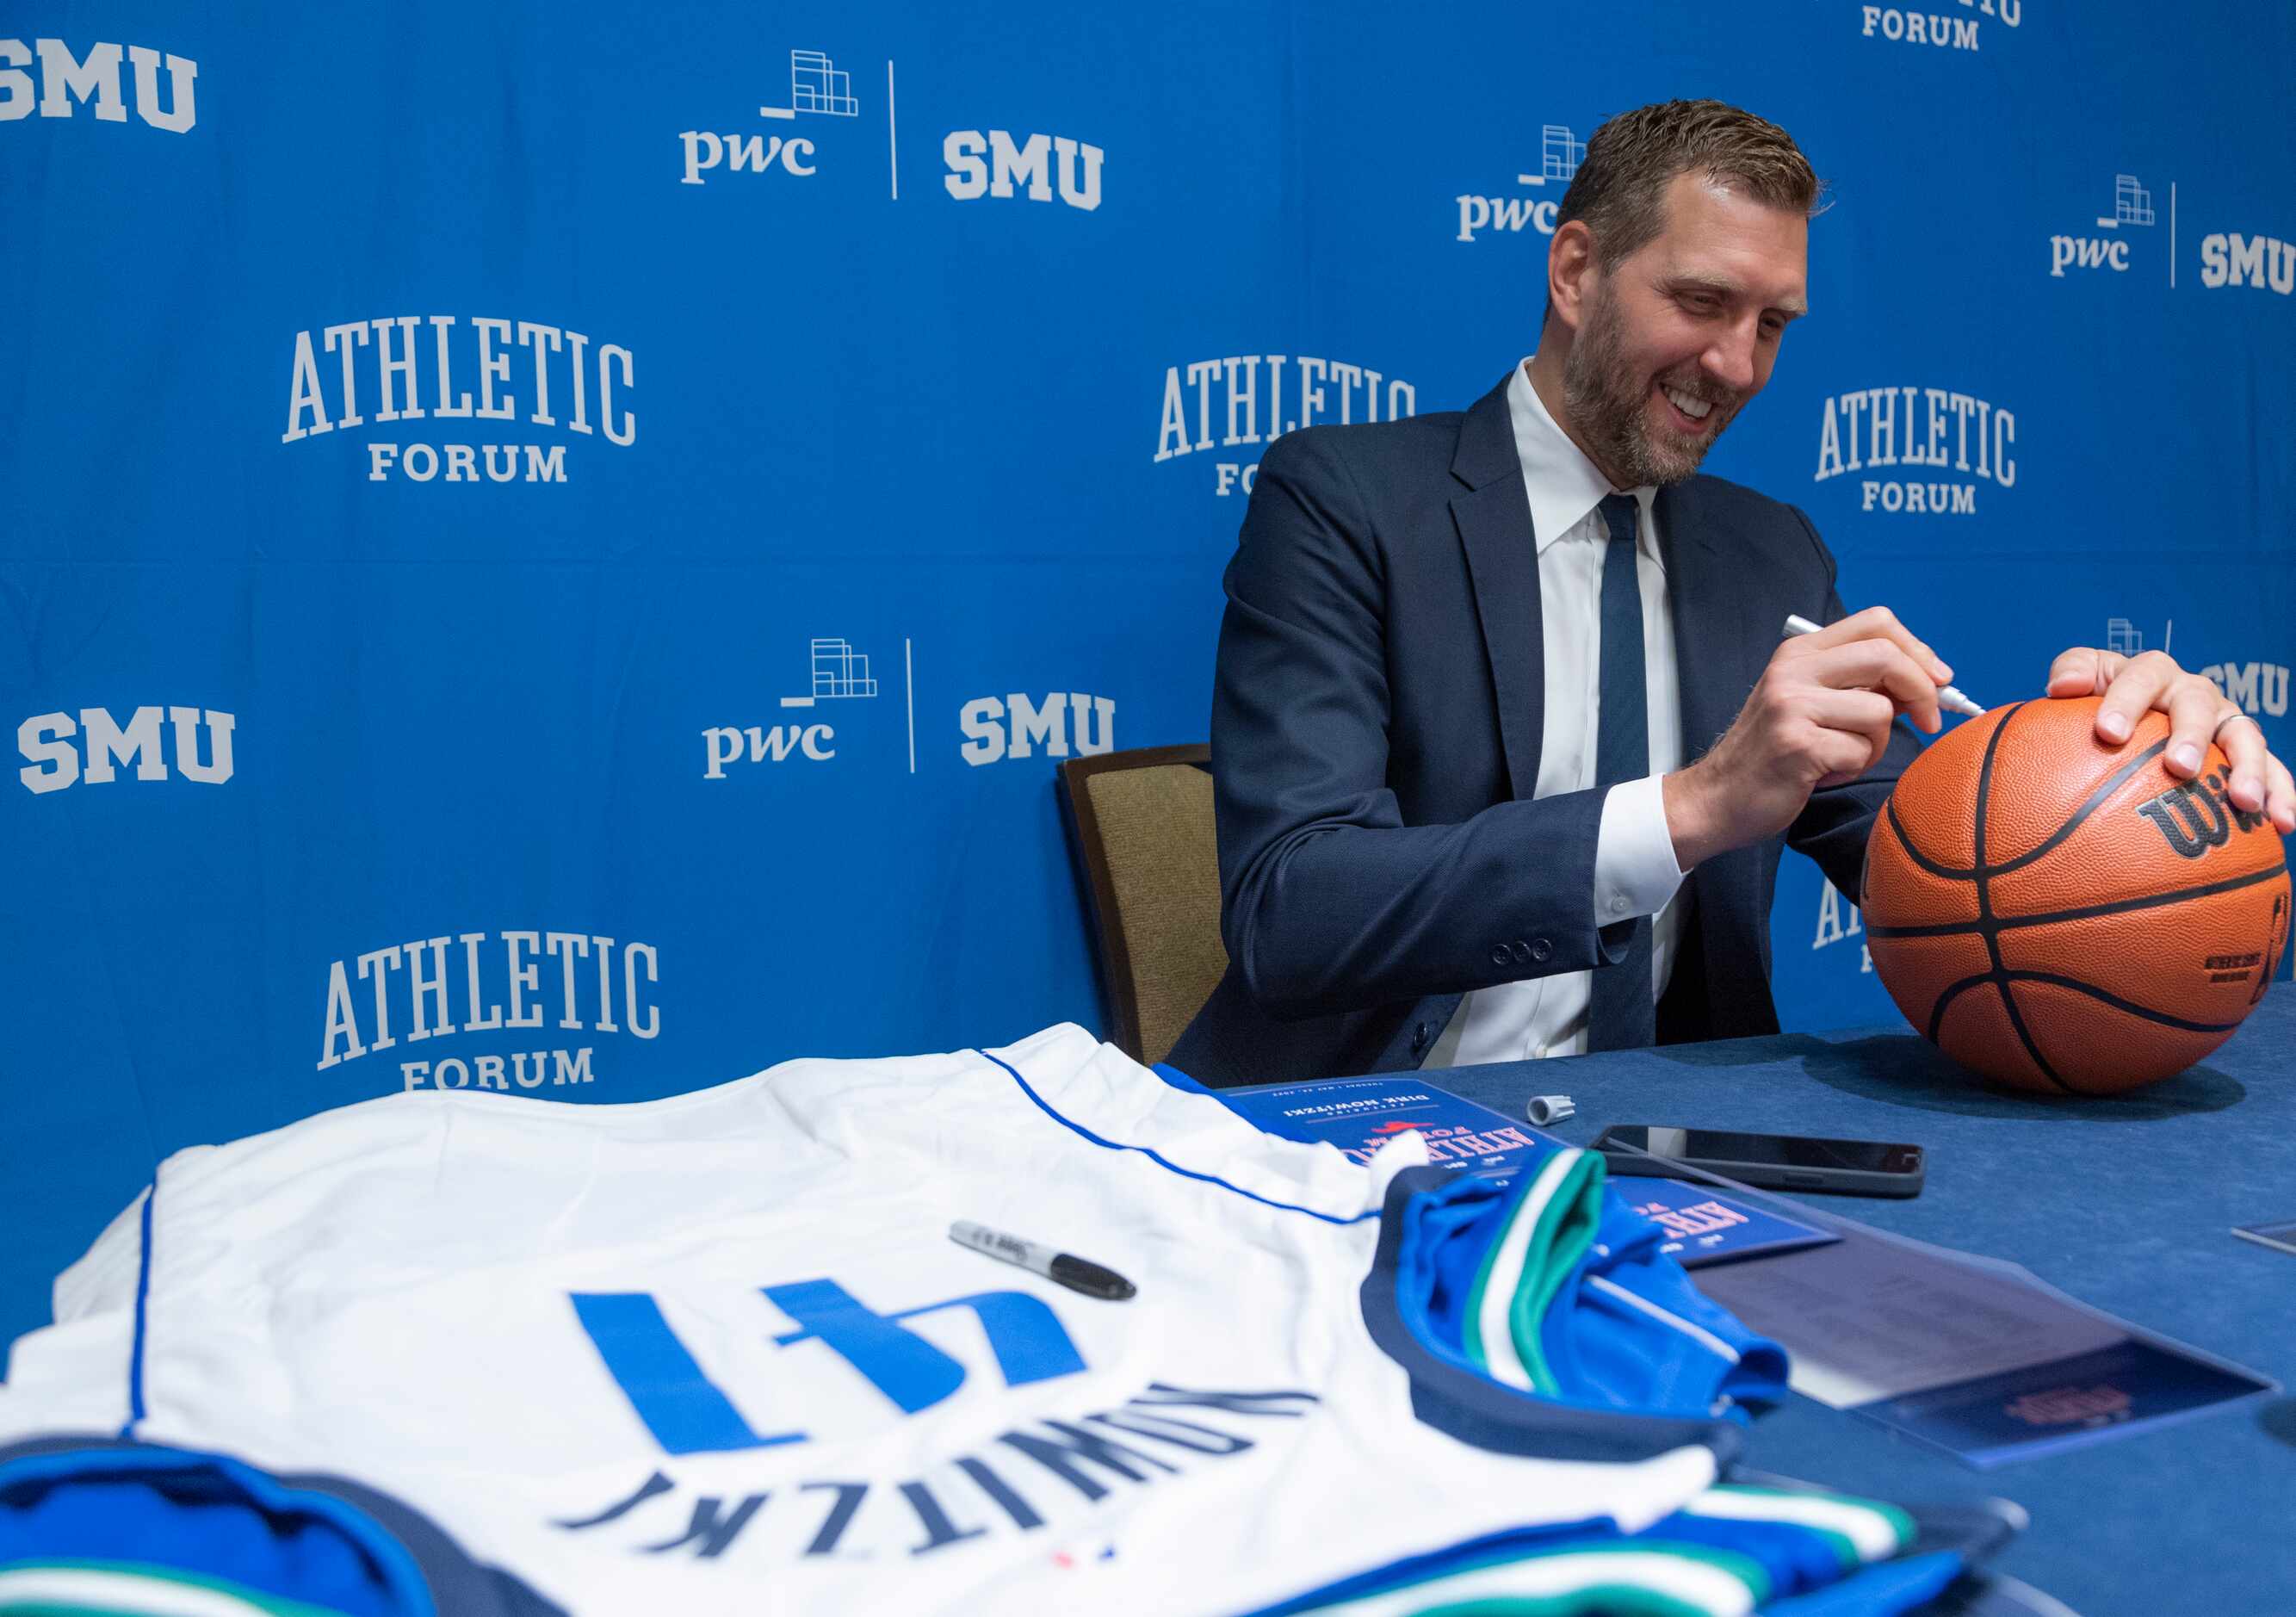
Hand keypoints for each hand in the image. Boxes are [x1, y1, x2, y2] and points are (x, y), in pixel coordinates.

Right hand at [1665, 606, 1950, 867]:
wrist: (1717, 798)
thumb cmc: (1772, 754)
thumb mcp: (1810, 703)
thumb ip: (1859, 684)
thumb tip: (1928, 682)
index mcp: (1799, 653)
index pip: (1876, 623)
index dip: (1918, 649)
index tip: (1937, 679)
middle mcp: (1792, 670)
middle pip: (1885, 656)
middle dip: (1923, 690)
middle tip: (1928, 721)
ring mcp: (1791, 706)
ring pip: (1879, 711)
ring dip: (1876, 744)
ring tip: (1843, 756)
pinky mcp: (1796, 745)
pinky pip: (1860, 751)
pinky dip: (1854, 768)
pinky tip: (1825, 774)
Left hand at [2045, 648, 2295, 833]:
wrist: (2135, 717)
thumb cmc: (2102, 702)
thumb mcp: (2084, 678)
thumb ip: (2073, 671)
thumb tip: (2062, 687)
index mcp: (2153, 674)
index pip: (2141, 677)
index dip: (2126, 701)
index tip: (2107, 733)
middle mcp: (2195, 693)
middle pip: (2200, 706)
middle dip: (2192, 735)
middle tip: (2180, 768)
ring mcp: (2225, 721)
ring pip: (2245, 737)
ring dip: (2249, 768)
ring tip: (2244, 801)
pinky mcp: (2246, 751)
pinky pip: (2272, 770)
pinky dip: (2281, 793)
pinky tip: (2282, 825)